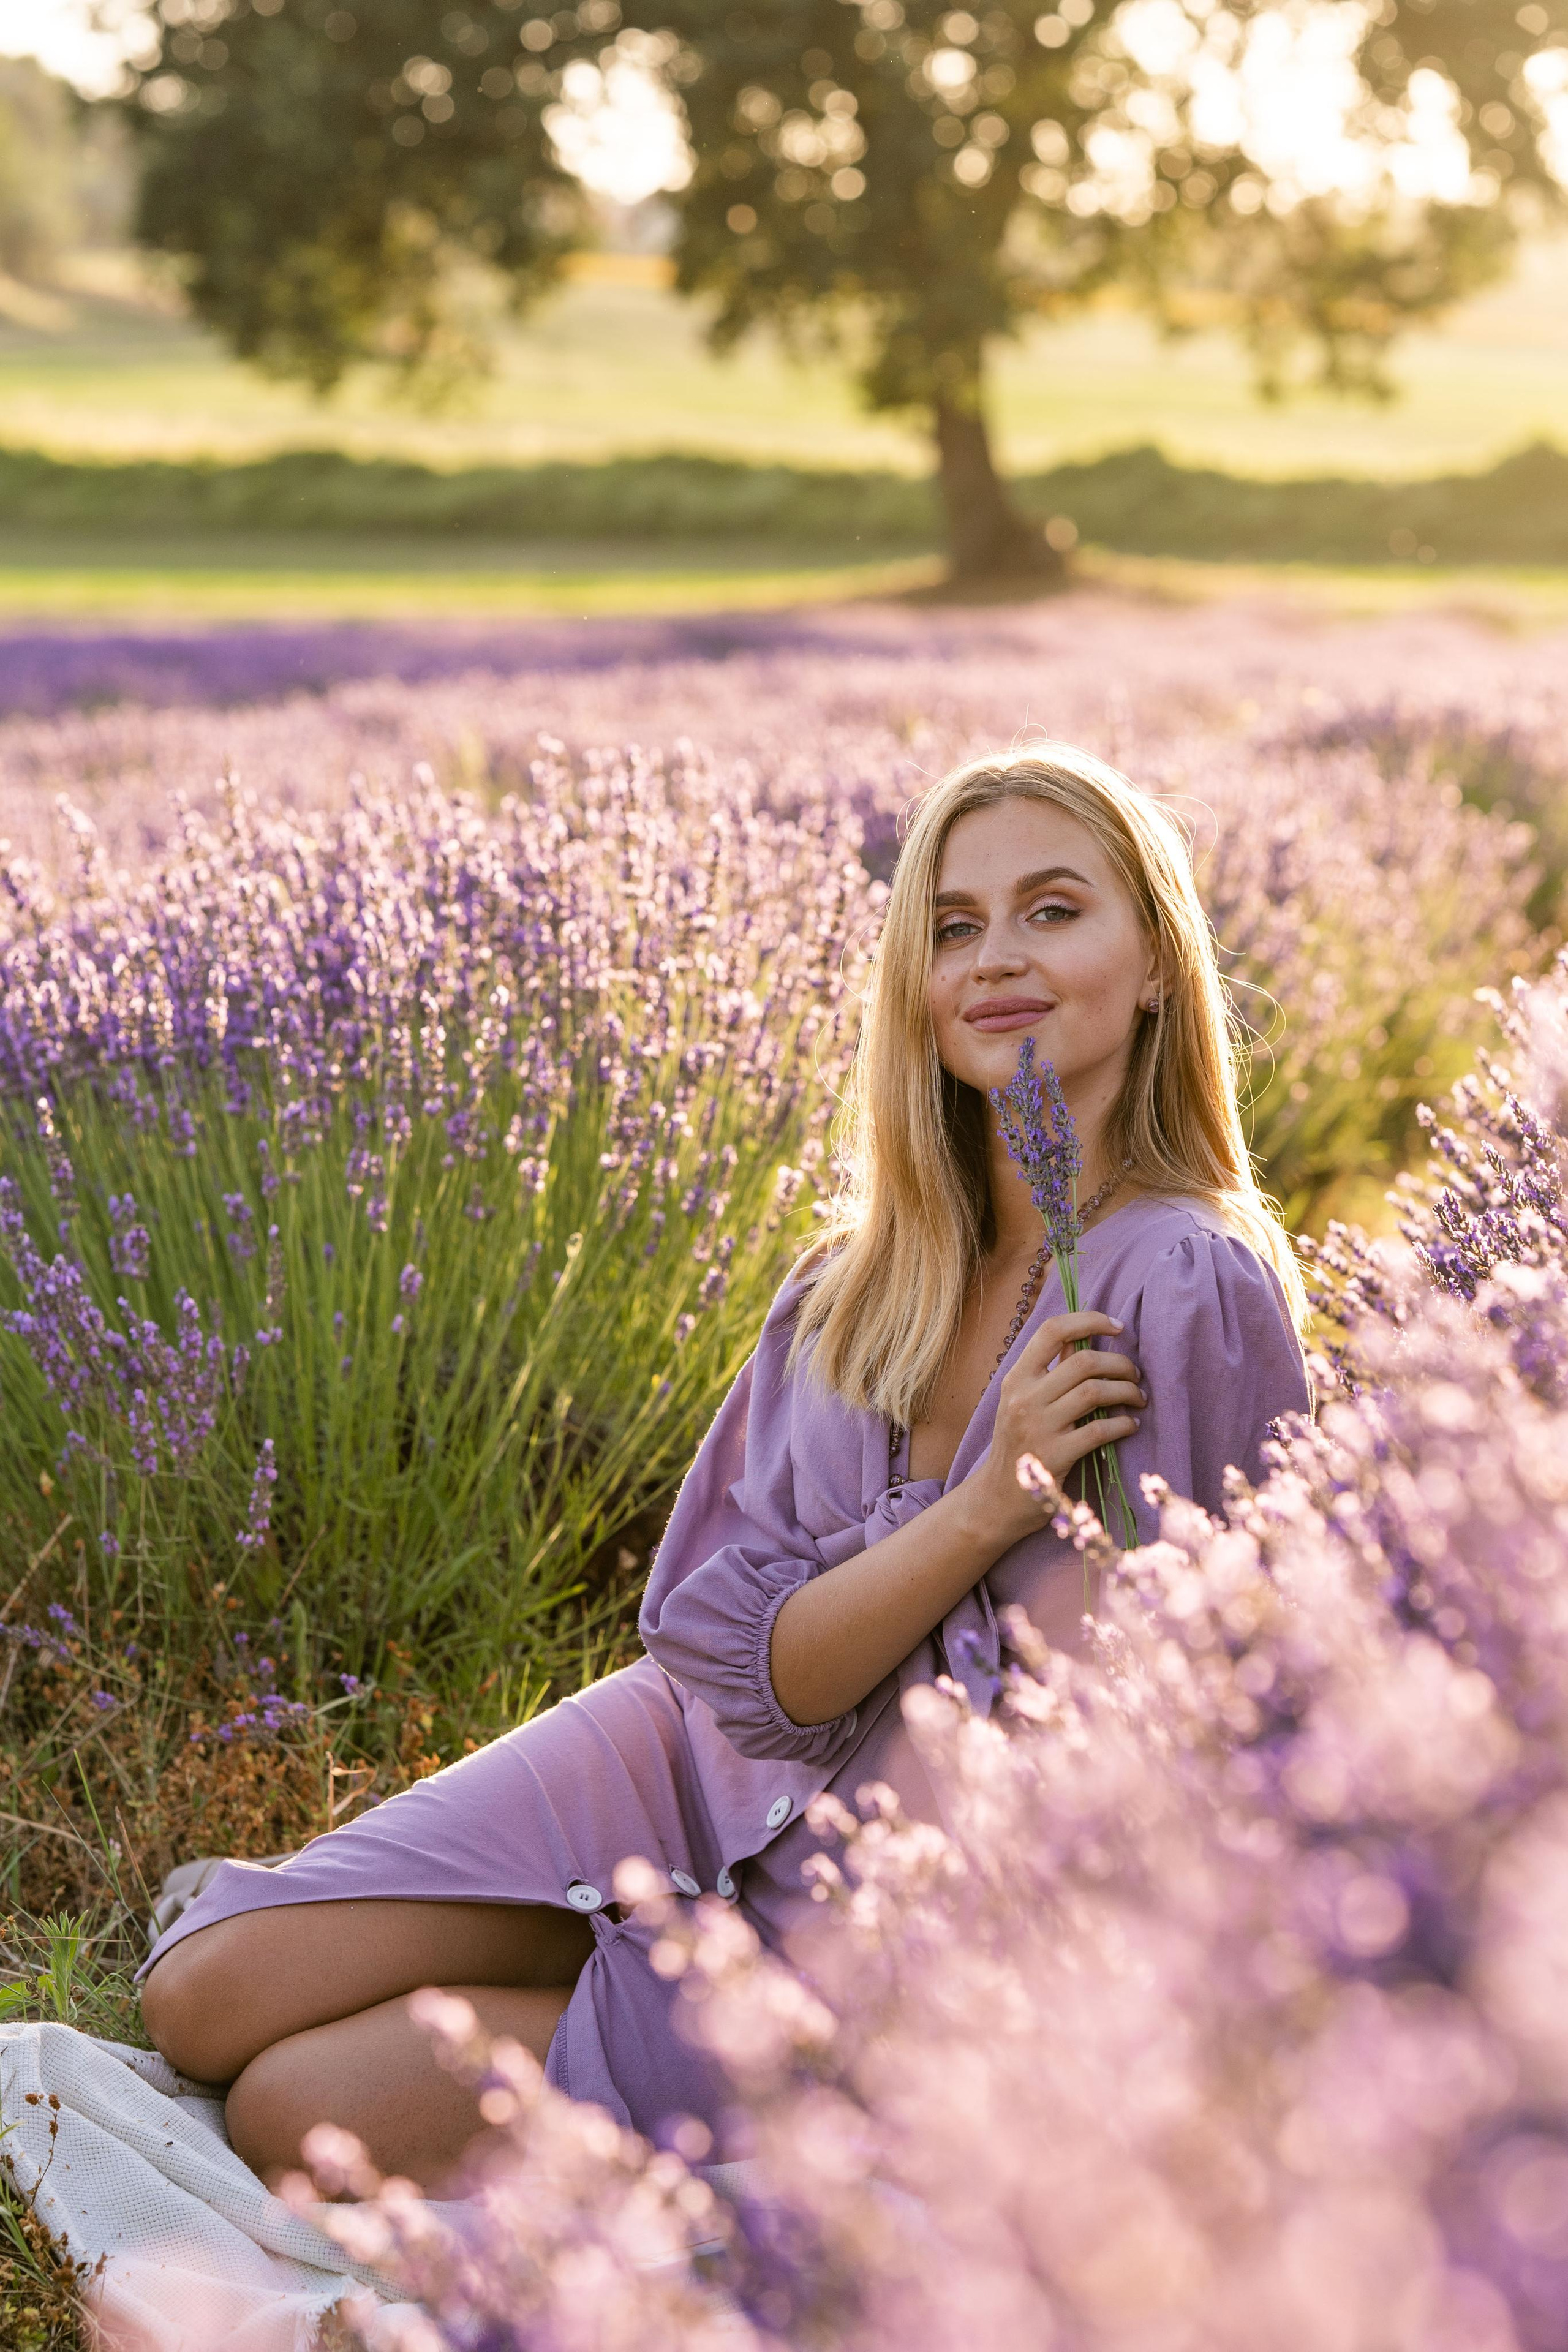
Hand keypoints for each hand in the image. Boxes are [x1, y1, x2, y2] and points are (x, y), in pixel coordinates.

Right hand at [967, 1311, 1144, 1550]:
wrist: (997, 1498)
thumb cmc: (1018, 1444)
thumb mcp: (1023, 1402)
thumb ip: (1052, 1371)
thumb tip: (1087, 1337)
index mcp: (1016, 1378)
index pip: (1051, 1331)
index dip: (1089, 1320)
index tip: (1117, 1326)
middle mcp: (1024, 1398)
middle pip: (1083, 1361)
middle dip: (1120, 1363)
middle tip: (1134, 1374)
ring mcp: (1038, 1427)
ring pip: (1095, 1392)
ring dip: (1126, 1391)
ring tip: (1138, 1398)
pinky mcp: (1055, 1456)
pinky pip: (1100, 1430)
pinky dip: (1124, 1424)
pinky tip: (1131, 1425)